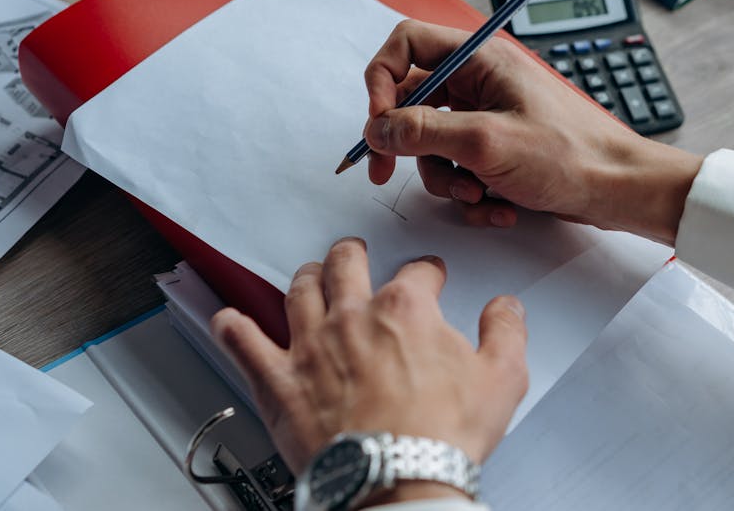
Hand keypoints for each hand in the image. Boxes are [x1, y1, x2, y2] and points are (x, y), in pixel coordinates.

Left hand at [211, 237, 527, 503]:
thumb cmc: (440, 436)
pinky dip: (232, 328)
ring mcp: (310, 346)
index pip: (418, 271)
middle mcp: (352, 317)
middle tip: (355, 252)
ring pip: (298, 291)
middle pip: (345, 263)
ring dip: (304, 277)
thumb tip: (506, 307)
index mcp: (404, 309)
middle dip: (352, 252)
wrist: (395, 481)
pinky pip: (244, 343)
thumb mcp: (502, 378)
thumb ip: (506, 331)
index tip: (431, 276)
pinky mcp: (279, 382)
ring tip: (309, 274)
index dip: (428, 271)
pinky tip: (227, 319)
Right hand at [363, 20, 702, 243]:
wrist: (618, 190)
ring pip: (431, 143)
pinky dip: (469, 191)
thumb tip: (377, 127)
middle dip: (407, 144)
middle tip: (388, 172)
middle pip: (411, 101)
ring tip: (477, 195)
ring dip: (445, 178)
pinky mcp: (495, 148)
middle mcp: (480, 82)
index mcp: (480, 59)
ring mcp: (487, 116)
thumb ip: (422, 132)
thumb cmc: (571, 155)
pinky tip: (498, 205)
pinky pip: (457, 167)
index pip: (407, 44)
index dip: (382, 79)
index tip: (378, 120)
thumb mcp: (486, 143)